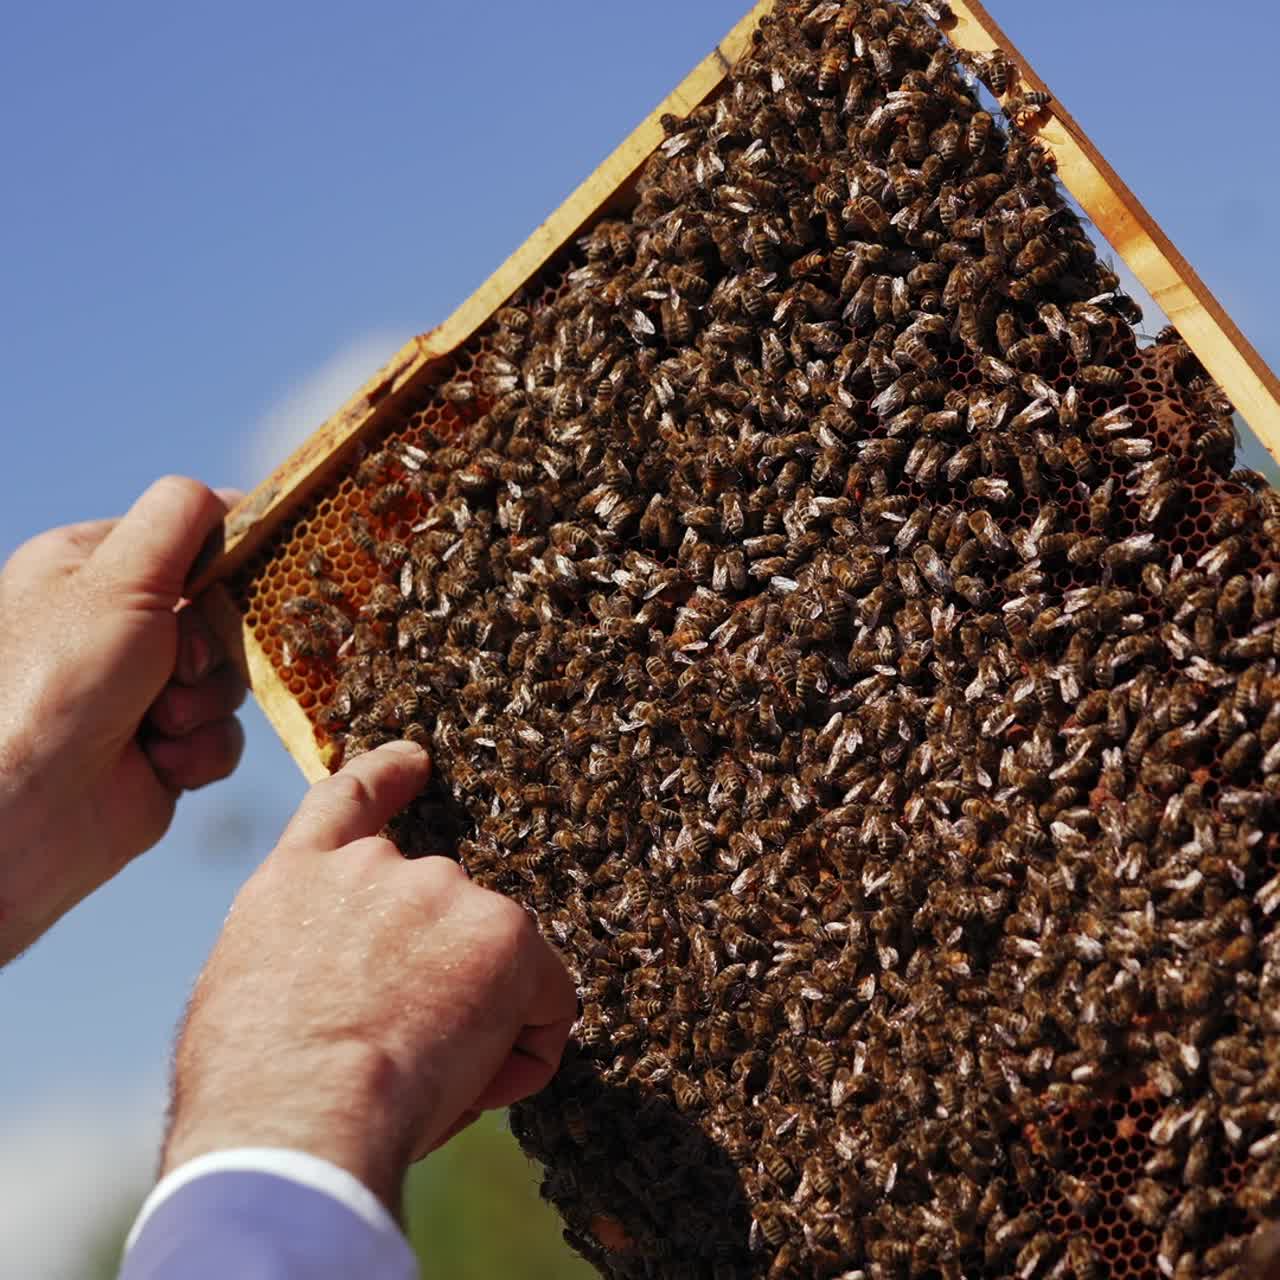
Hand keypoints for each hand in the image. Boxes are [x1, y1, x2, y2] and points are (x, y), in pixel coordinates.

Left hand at [0, 477, 246, 962]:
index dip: (229, 556)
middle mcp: (116, 627)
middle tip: (181, 666)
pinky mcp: (163, 750)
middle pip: (223, 614)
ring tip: (159, 723)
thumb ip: (180, 520)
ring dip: (206, 705)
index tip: (254, 573)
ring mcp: (140, 692)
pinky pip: (223, 737)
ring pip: (231, 680)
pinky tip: (161, 762)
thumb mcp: (120, 577)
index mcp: (92, 569)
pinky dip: (201, 751)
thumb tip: (234, 495)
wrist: (22, 812)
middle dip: (215, 648)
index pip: (189, 537)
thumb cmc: (57, 681)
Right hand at [160, 741, 577, 1211]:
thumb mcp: (243, 997)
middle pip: (438, 911)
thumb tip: (345, 992)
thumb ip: (306, 958)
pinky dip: (531, 1044)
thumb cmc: (252, 1094)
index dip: (388, 775)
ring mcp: (443, 889)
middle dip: (437, 977)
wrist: (292, 1116)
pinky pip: (547, 997)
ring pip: (491, 959)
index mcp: (298, 879)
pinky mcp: (503, 931)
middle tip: (400, 1054)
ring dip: (479, 1015)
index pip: (349, 798)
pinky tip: (482, 1081)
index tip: (418, 761)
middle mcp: (374, 865)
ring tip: (422, 1078)